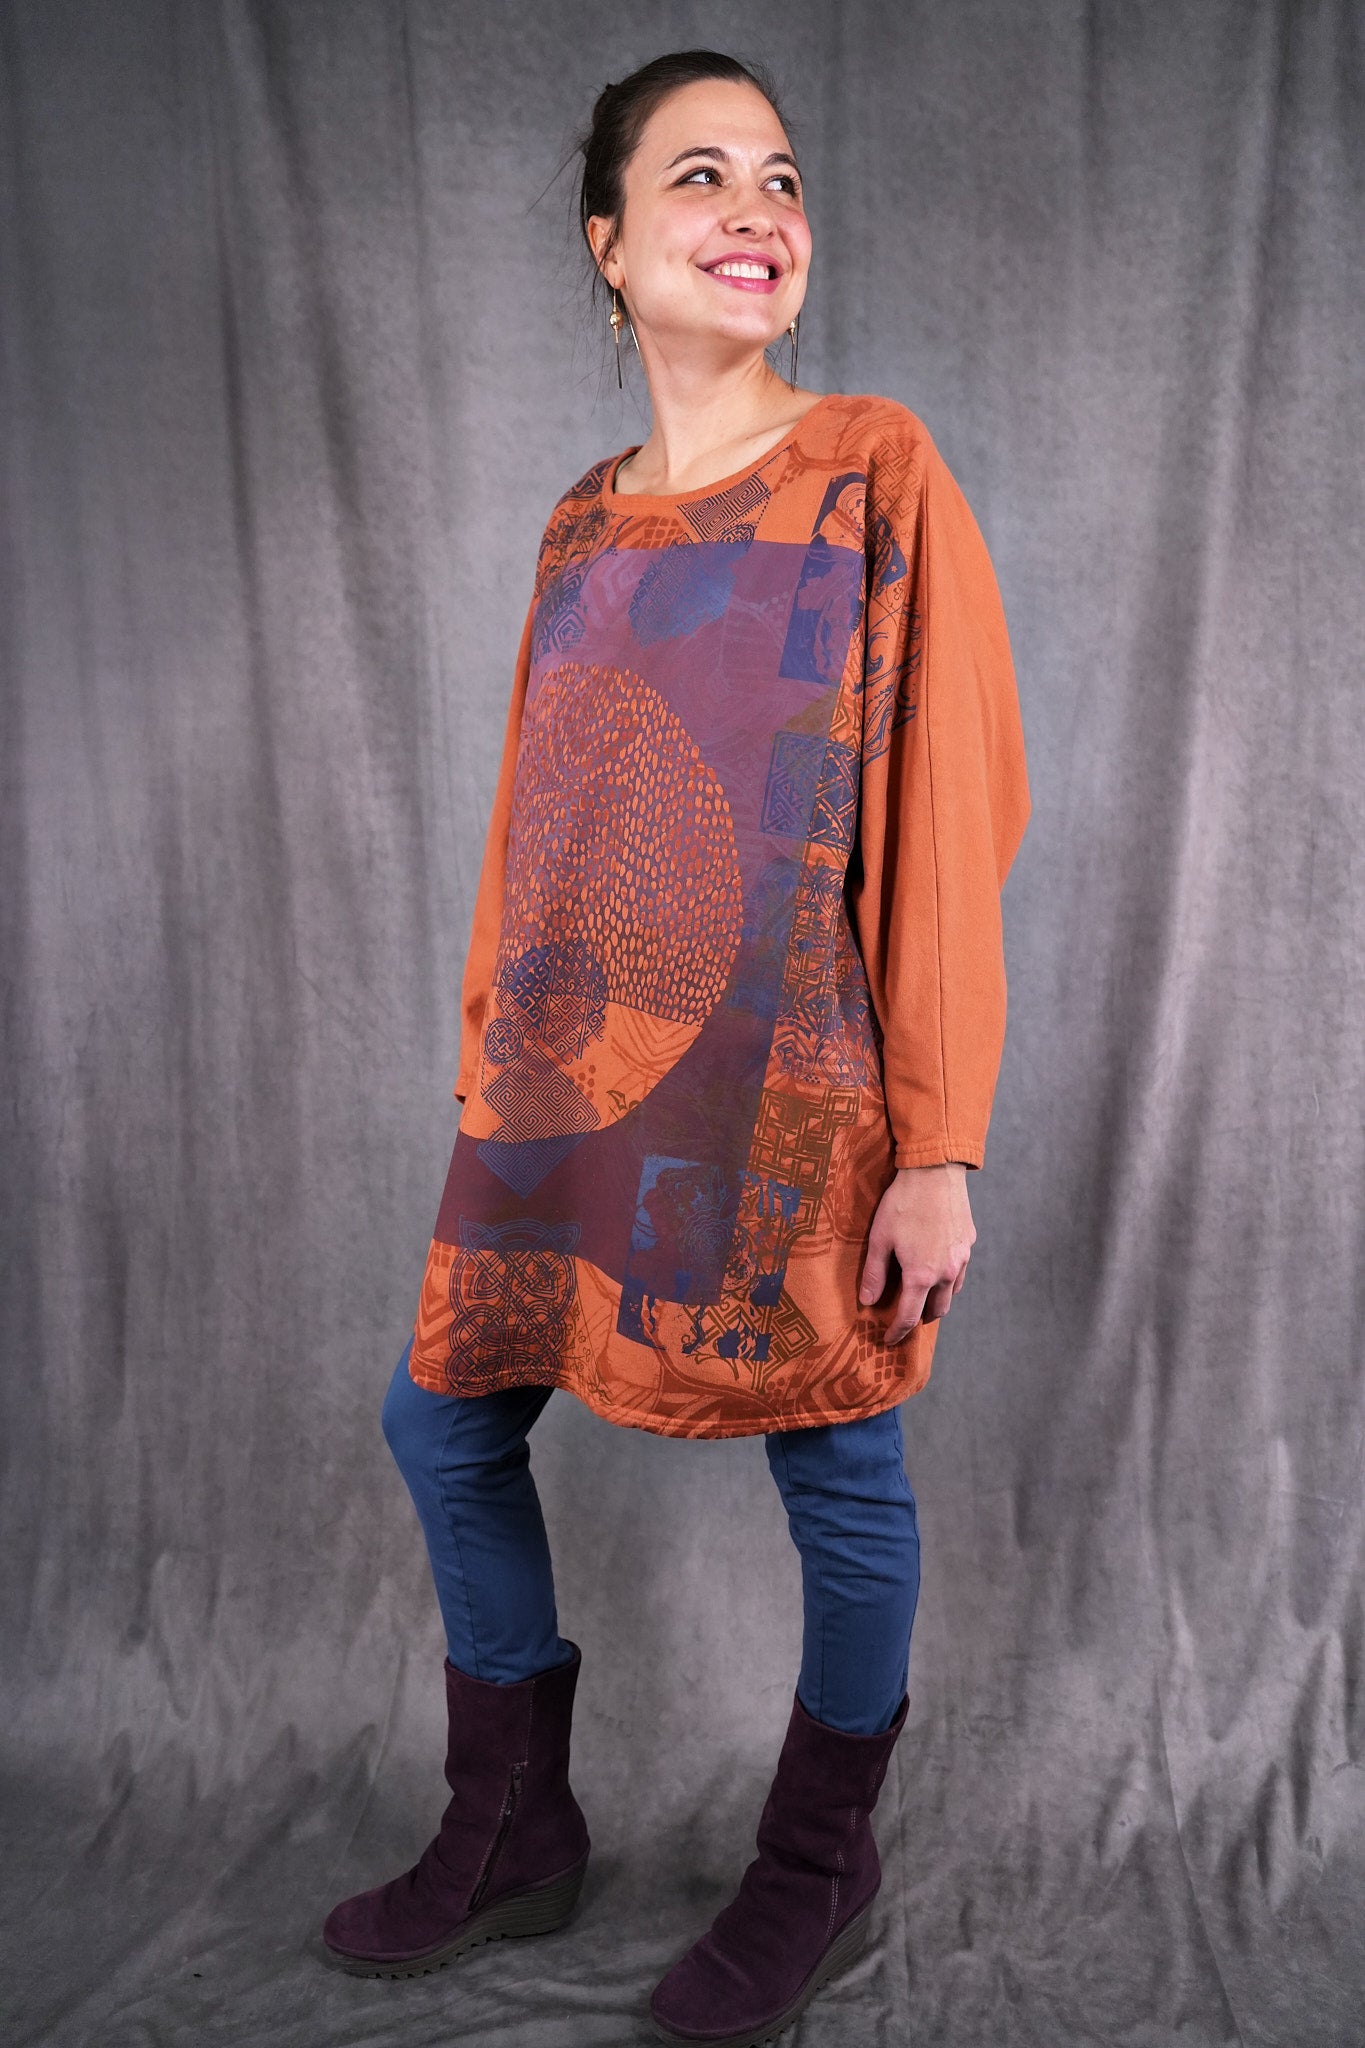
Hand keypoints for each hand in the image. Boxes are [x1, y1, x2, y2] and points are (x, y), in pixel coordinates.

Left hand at [858, 1163, 976, 1342]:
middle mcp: (946, 1272)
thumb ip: (874, 1274)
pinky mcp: (969, 1241)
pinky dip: (949, 1277)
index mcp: (921, 1275)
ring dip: (937, 1299)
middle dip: (920, 1318)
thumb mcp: (880, 1239)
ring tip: (922, 1293)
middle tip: (905, 1316)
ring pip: (952, 1292)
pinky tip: (937, 1266)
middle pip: (936, 1310)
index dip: (897, 1332)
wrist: (935, 1171)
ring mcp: (962, 1257)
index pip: (909, 1317)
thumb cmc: (903, 1204)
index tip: (889, 1340)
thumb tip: (867, 1301)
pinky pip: (960, 1269)